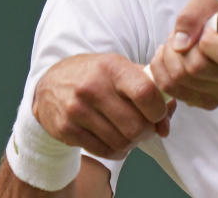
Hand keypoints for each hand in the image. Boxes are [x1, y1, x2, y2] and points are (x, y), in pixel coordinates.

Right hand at [33, 53, 174, 159]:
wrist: (50, 85)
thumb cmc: (95, 75)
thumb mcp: (121, 69)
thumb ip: (150, 89)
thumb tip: (167, 121)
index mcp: (112, 67)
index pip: (145, 92)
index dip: (159, 110)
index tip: (159, 113)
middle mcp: (93, 87)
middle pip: (136, 125)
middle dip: (148, 131)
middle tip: (147, 128)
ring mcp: (77, 110)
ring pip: (121, 141)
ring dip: (133, 143)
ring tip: (131, 133)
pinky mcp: (67, 129)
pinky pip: (104, 151)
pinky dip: (117, 151)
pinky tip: (116, 140)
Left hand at [148, 0, 217, 108]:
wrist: (216, 37)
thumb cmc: (216, 20)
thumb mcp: (206, 4)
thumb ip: (193, 14)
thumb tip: (181, 43)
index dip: (208, 41)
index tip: (207, 30)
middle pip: (197, 67)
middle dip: (182, 46)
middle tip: (186, 36)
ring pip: (180, 78)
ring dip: (170, 56)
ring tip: (179, 45)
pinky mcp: (208, 103)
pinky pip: (171, 88)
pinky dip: (162, 69)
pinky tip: (172, 58)